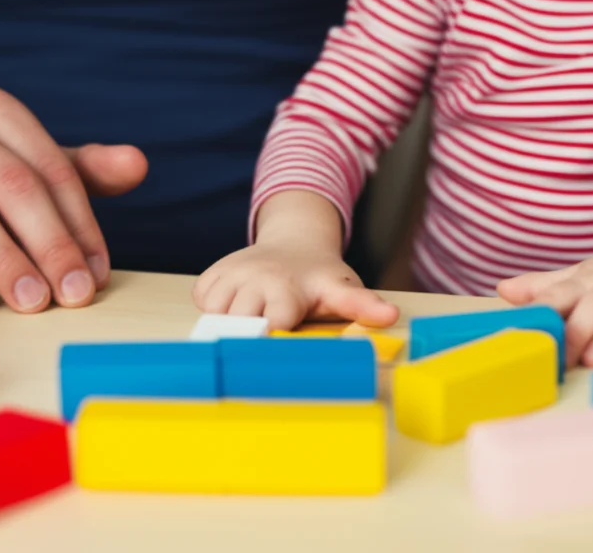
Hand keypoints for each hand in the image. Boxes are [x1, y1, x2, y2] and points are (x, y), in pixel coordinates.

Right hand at [0, 87, 147, 313]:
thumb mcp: (34, 167)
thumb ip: (85, 169)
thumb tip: (138, 163)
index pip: (51, 168)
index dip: (80, 224)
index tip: (97, 273)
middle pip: (12, 184)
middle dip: (50, 243)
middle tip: (73, 293)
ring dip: (3, 258)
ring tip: (33, 301)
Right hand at [192, 241, 398, 331]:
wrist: (296, 241)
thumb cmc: (319, 276)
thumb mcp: (343, 290)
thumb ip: (363, 306)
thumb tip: (391, 316)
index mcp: (289, 289)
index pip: (271, 323)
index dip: (272, 340)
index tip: (274, 351)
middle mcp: (257, 278)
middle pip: (236, 322)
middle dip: (246, 334)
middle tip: (261, 336)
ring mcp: (234, 272)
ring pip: (213, 311)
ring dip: (226, 322)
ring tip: (251, 320)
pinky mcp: (215, 270)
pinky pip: (202, 298)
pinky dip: (212, 308)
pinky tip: (236, 306)